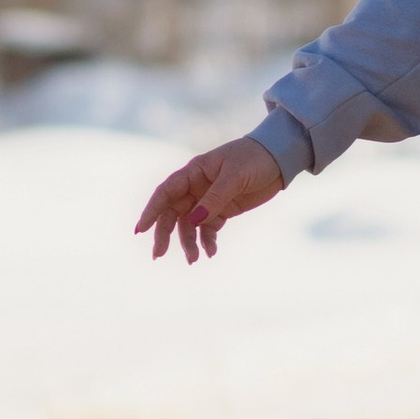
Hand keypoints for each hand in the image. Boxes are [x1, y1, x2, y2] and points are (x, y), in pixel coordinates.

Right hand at [135, 137, 283, 262]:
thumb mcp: (235, 177)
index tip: (141, 229)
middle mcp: (196, 187)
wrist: (278, 159)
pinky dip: (207, 241)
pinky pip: (209, 229)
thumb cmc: (254, 158)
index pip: (166, 192)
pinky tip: (210, 252)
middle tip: (158, 254)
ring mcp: (208, 200)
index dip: (151, 211)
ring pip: (189, 225)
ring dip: (188, 242)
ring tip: (194, 259)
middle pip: (173, 213)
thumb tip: (193, 221)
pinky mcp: (222, 211)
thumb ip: (214, 198)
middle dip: (164, 233)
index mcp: (193, 172)